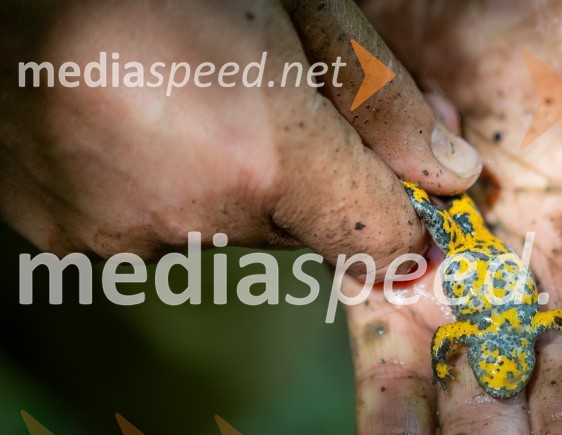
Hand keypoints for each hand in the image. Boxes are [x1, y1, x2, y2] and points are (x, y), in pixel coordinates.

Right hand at [0, 0, 480, 272]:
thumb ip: (383, 100)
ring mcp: (129, 235)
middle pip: (305, 232)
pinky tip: (136, 131)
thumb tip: (449, 175)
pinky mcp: (73, 244)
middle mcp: (200, 217)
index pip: (381, 241)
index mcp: (265, 154)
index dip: (405, 226)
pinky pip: (161, 235)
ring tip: (184, 105)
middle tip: (262, 106)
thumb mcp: (296, 7)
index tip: (410, 207)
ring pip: (232, 235)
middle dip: (305, 183)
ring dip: (231, 188)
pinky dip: (166, 195)